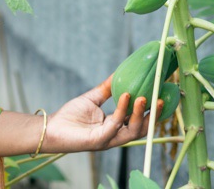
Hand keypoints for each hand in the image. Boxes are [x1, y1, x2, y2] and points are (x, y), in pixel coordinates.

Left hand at [41, 75, 160, 152]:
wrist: (52, 128)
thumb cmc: (70, 116)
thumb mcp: (91, 99)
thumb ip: (105, 89)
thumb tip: (118, 74)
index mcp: (115, 127)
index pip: (139, 121)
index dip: (151, 111)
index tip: (160, 96)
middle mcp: (115, 136)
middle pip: (141, 129)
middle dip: (152, 116)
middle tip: (161, 98)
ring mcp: (109, 139)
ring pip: (132, 130)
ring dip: (140, 114)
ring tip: (144, 97)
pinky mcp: (99, 140)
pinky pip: (115, 124)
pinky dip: (122, 110)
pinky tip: (125, 95)